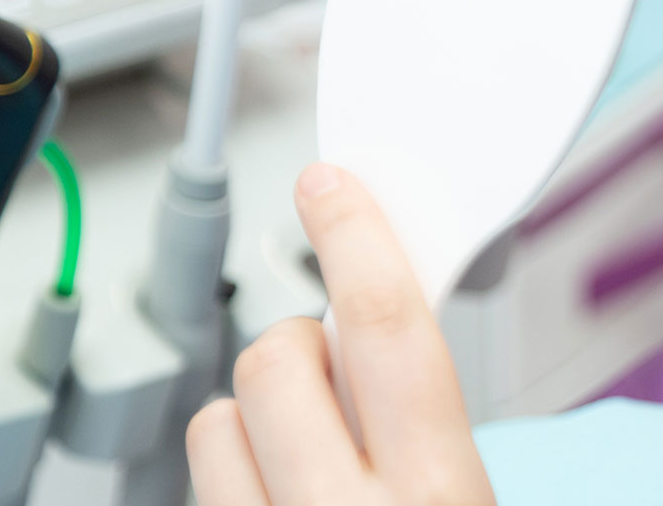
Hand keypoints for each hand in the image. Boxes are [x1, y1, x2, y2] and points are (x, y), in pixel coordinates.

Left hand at [187, 163, 493, 503]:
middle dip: (300, 345)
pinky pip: (192, 477)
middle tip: (336, 383)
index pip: (387, 324)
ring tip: (303, 455)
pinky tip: (274, 492)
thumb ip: (430, 421)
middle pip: (280, 357)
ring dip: (255, 417)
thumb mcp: (470, 494)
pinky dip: (230, 468)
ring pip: (216, 417)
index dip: (355, 235)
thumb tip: (378, 324)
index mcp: (438, 493)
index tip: (330, 187)